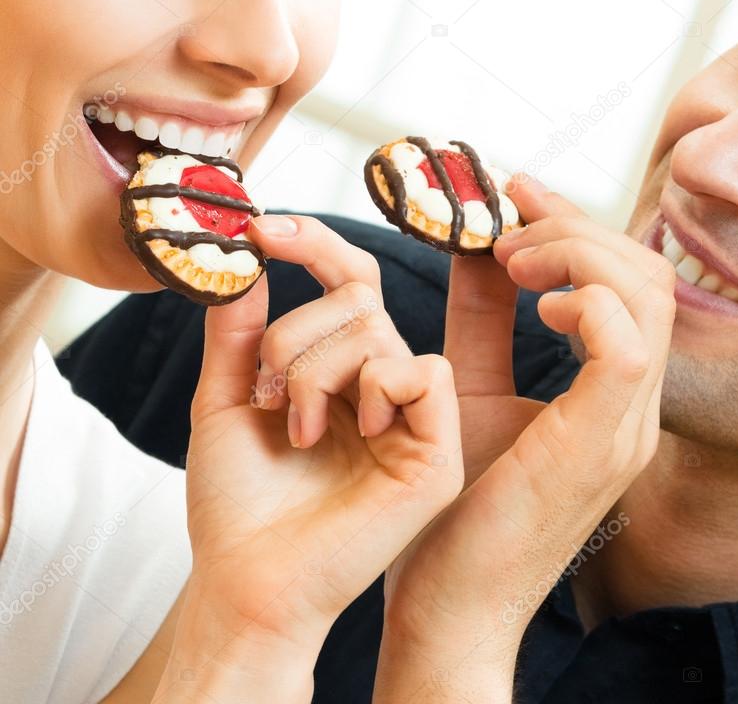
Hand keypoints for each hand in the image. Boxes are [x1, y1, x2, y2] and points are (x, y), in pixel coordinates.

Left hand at [181, 215, 463, 660]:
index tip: (263, 230)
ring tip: (297, 428)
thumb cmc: (238, 504)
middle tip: (267, 393)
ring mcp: (415, 418)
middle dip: (294, 334)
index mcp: (343, 371)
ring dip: (316, 371)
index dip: (316, 245)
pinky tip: (358, 432)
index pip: (351, 283)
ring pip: (379, 333)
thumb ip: (239, 331)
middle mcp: (384, 386)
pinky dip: (376, 388)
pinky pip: (425, 372)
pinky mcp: (438, 452)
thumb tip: (245, 261)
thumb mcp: (225, 400)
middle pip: (359, 301)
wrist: (247, 581)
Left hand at [373, 176, 675, 700]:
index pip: (631, 281)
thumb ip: (481, 315)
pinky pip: (625, 347)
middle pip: (647, 274)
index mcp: (615, 394)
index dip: (579, 221)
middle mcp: (638, 408)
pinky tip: (540, 304)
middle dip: (577, 228)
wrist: (448, 609)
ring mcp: (628, 429)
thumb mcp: (469, 383)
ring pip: (645, 296)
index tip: (519, 188)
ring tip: (513, 260)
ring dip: (578, 254)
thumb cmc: (457, 506)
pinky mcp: (601, 446)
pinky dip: (589, 302)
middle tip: (509, 228)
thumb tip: (476, 243)